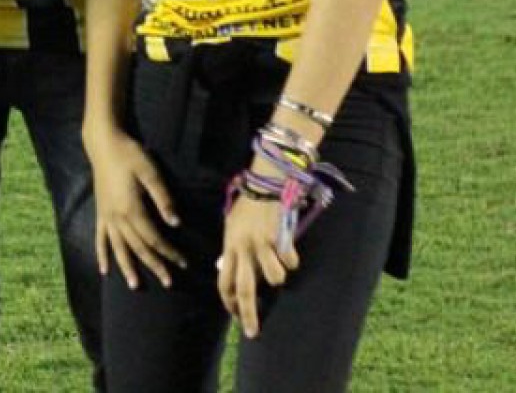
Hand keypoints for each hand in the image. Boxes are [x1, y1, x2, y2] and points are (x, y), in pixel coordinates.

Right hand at [88, 128, 184, 288]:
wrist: (103, 144)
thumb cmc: (130, 155)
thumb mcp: (150, 172)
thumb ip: (162, 198)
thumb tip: (175, 223)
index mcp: (131, 209)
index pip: (153, 238)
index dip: (168, 251)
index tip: (183, 262)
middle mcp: (117, 217)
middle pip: (137, 247)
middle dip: (153, 265)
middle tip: (168, 282)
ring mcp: (106, 216)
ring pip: (118, 247)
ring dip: (127, 267)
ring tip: (135, 285)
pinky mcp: (100, 212)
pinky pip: (100, 238)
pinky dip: (102, 254)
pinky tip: (104, 269)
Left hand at [218, 171, 299, 337]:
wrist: (265, 182)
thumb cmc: (248, 206)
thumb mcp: (233, 227)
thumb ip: (233, 249)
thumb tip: (231, 270)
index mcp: (229, 246)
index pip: (223, 281)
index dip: (228, 301)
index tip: (234, 315)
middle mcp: (242, 248)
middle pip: (244, 289)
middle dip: (248, 314)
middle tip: (251, 332)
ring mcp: (261, 244)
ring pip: (274, 278)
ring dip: (278, 276)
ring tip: (277, 262)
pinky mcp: (279, 238)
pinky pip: (290, 262)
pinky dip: (292, 259)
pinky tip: (288, 247)